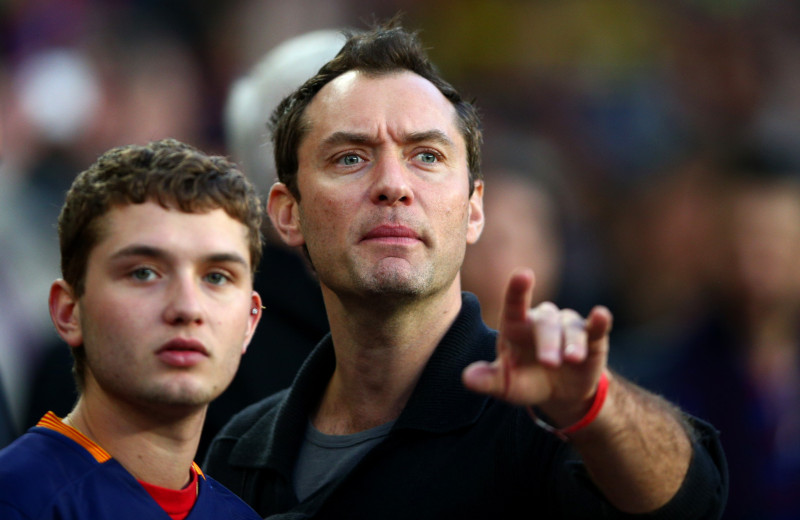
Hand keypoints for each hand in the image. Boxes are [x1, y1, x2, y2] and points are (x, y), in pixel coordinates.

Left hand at [462, 268, 612, 424]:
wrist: (560, 394)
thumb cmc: (525, 382)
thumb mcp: (505, 386)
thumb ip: (487, 380)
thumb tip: (466, 378)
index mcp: (515, 326)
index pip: (514, 303)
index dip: (518, 289)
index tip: (523, 274)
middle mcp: (542, 320)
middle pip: (545, 323)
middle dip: (547, 342)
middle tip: (548, 363)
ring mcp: (567, 326)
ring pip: (570, 328)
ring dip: (571, 343)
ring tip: (571, 359)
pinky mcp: (591, 337)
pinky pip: (596, 326)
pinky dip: (600, 321)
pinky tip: (601, 315)